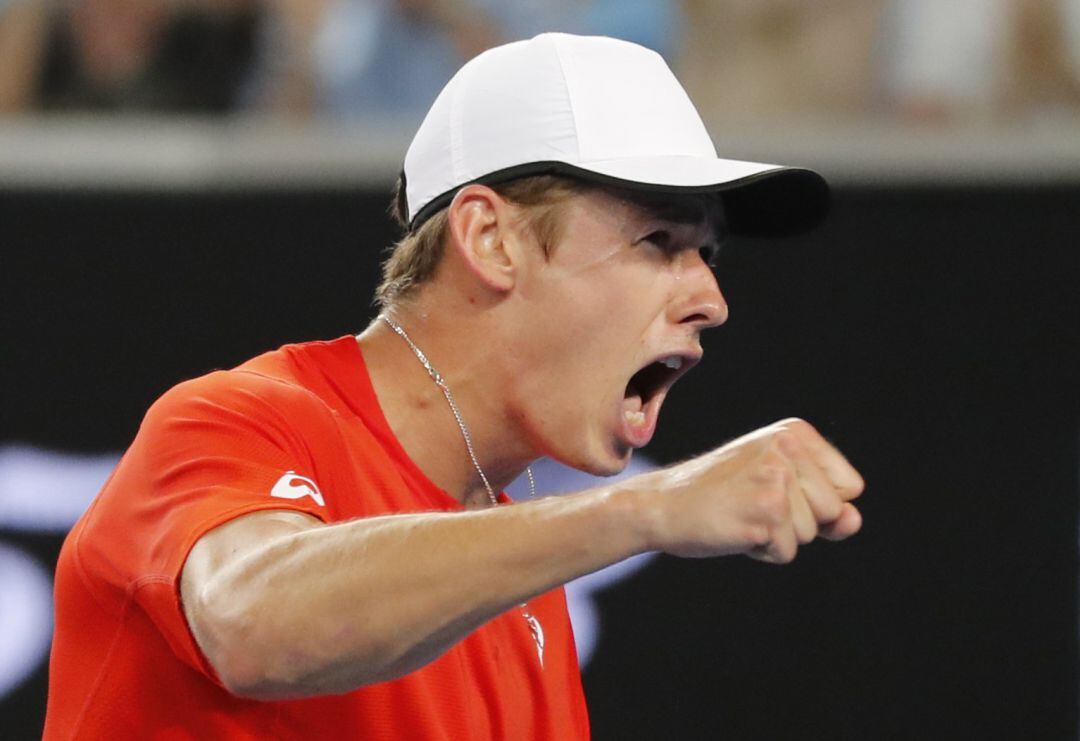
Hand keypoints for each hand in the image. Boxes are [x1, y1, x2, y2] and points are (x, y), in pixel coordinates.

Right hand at [639, 418, 863, 562]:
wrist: (662, 504)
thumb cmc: (722, 497)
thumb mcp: (779, 488)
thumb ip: (827, 506)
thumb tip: (853, 520)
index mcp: (796, 432)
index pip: (850, 486)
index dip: (816, 503)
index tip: (773, 490)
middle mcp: (788, 447)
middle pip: (834, 511)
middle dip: (798, 522)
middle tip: (752, 503)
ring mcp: (776, 477)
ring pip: (810, 534)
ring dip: (777, 537)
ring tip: (741, 514)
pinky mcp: (764, 510)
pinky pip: (786, 552)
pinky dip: (761, 552)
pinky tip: (733, 528)